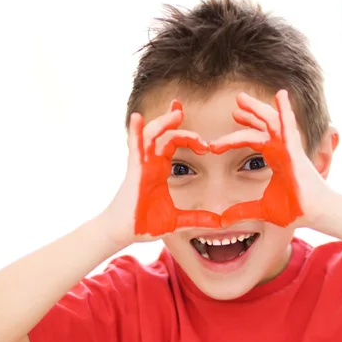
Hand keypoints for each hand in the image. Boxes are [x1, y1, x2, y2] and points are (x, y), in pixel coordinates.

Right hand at [100, 100, 220, 247]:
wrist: (123, 233)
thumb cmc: (143, 224)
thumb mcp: (176, 221)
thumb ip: (196, 218)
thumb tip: (218, 222)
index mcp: (158, 170)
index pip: (171, 142)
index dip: (184, 133)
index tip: (201, 135)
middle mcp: (149, 164)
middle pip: (161, 133)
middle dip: (171, 119)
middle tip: (182, 109)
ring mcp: (140, 166)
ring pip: (151, 135)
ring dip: (163, 122)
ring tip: (177, 112)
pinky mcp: (133, 173)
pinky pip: (134, 148)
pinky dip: (135, 132)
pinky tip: (138, 118)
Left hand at [209, 90, 331, 228]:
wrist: (314, 213)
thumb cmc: (295, 209)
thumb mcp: (262, 210)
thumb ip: (243, 211)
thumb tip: (224, 220)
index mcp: (276, 159)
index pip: (253, 141)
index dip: (234, 140)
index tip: (215, 145)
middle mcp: (282, 149)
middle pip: (263, 125)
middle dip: (249, 115)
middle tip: (235, 107)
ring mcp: (289, 148)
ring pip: (272, 121)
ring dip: (257, 109)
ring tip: (241, 99)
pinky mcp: (296, 150)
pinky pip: (289, 126)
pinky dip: (285, 110)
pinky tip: (281, 95)